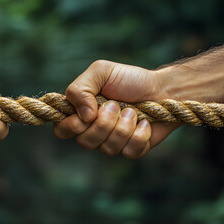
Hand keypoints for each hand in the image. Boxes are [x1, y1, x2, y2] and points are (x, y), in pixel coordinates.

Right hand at [53, 60, 179, 158]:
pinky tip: (144, 124)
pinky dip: (139, 135)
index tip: (90, 112)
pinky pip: (128, 152)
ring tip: (133, 112)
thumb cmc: (129, 79)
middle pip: (84, 142)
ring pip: (106, 149)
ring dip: (123, 127)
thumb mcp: (101, 71)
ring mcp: (111, 141)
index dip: (72, 126)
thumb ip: (80, 88)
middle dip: (103, 123)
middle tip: (116, 105)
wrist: (162, 88)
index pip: (61, 130)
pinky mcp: (131, 149)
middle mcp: (92, 130)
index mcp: (80, 112)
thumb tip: (83, 116)